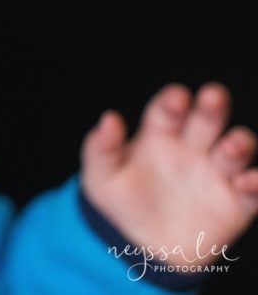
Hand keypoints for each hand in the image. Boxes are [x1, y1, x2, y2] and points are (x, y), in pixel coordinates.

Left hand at [80, 82, 257, 267]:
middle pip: (207, 118)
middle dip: (212, 106)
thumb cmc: (121, 201)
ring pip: (236, 148)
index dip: (173, 102)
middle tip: (213, 96)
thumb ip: (101, 149)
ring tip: (230, 146)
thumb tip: (109, 119)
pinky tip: (247, 184)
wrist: (141, 246)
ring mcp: (216, 172)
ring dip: (238, 143)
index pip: (167, 110)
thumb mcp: (101, 177)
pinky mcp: (236, 201)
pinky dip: (256, 184)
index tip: (176, 98)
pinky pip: (253, 190)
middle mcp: (192, 146)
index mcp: (159, 133)